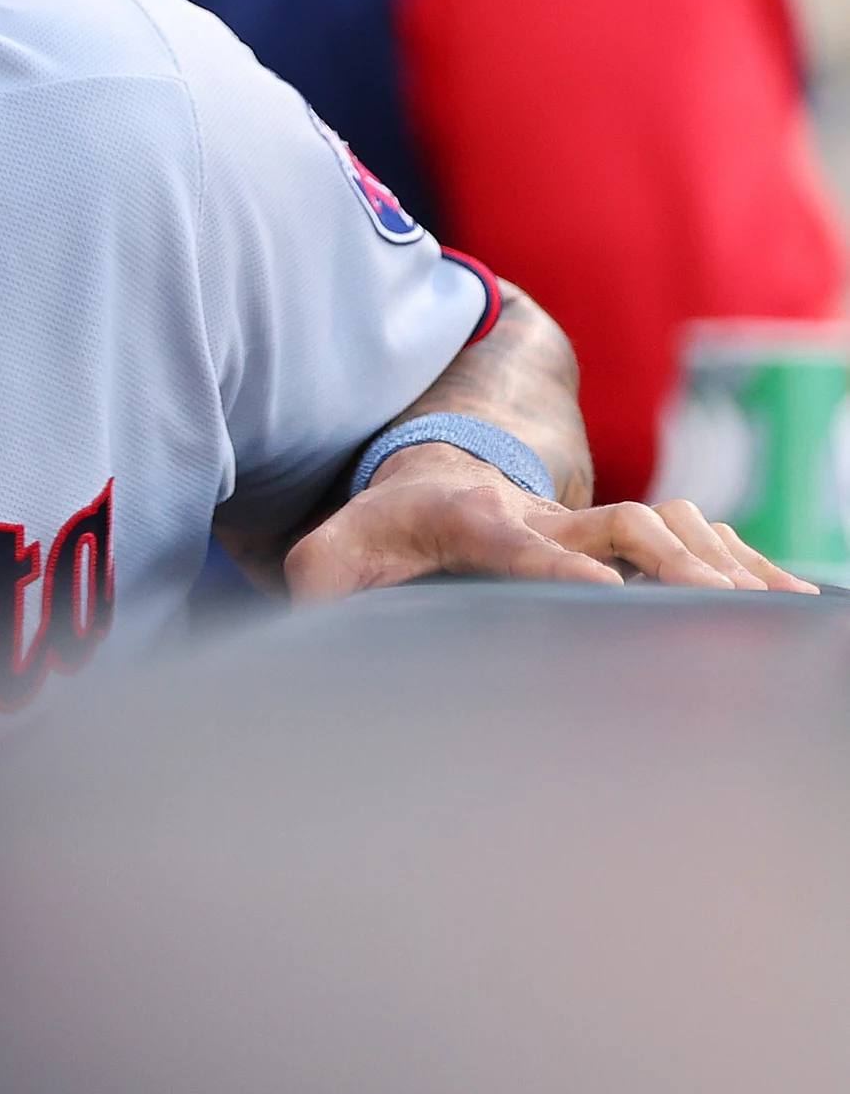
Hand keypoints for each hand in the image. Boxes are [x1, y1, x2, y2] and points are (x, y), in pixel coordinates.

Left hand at [284, 442, 816, 601]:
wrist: (421, 479)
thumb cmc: (375, 530)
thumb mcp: (329, 555)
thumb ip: (317, 581)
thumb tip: (312, 614)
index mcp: (470, 519)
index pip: (519, 541)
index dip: (558, 562)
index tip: (603, 589)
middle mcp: (538, 512)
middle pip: (619, 523)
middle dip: (670, 558)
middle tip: (718, 605)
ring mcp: (581, 520)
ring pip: (665, 524)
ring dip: (718, 559)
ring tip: (769, 606)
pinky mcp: (609, 535)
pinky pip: (688, 538)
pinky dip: (737, 561)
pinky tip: (782, 596)